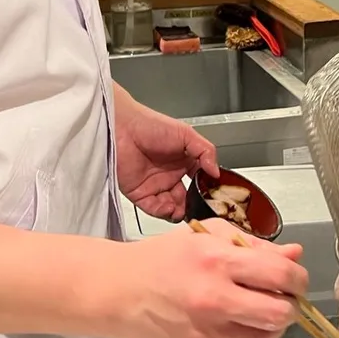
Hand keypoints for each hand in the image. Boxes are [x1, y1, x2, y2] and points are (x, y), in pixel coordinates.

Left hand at [114, 84, 216, 219]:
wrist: (122, 128)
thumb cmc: (150, 125)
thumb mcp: (186, 134)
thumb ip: (206, 151)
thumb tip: (216, 172)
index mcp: (183, 162)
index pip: (199, 182)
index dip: (206, 190)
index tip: (213, 196)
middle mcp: (169, 175)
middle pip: (186, 198)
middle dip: (193, 206)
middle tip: (199, 208)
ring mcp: (155, 186)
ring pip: (171, 207)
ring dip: (179, 212)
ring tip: (183, 210)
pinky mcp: (139, 194)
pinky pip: (154, 209)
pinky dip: (163, 212)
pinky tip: (169, 208)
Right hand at [115, 221, 307, 337]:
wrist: (119, 292)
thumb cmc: (163, 258)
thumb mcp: (208, 235)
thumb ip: (256, 245)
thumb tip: (294, 256)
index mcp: (218, 262)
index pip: (281, 276)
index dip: (298, 278)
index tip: (296, 279)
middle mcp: (214, 301)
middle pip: (280, 315)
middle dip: (291, 306)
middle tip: (283, 298)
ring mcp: (207, 335)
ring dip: (269, 324)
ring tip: (255, 309)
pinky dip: (241, 337)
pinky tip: (225, 321)